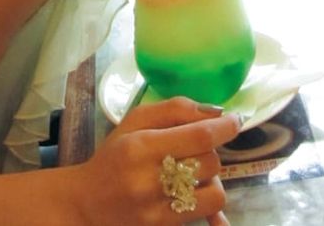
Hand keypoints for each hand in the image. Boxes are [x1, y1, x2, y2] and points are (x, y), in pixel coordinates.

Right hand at [73, 97, 239, 225]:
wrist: (87, 203)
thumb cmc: (114, 155)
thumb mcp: (135, 120)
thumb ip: (175, 109)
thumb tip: (217, 112)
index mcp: (141, 146)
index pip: (199, 136)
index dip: (224, 128)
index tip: (235, 120)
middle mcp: (150, 180)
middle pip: (209, 162)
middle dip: (210, 151)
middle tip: (194, 148)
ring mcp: (158, 210)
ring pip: (214, 191)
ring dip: (211, 179)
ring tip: (192, 174)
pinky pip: (206, 215)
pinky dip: (211, 204)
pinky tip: (210, 205)